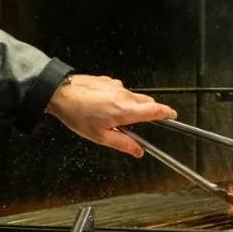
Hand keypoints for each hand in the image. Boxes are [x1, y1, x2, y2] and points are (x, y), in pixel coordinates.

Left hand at [46, 74, 176, 157]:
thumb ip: (123, 144)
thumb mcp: (100, 136)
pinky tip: (101, 106)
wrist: (60, 92)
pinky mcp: (108, 80)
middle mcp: (124, 95)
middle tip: (134, 125)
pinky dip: (117, 99)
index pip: (155, 110)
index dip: (167, 113)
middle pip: (146, 103)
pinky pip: (119, 91)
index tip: (172, 116)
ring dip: (128, 107)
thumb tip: (138, 150)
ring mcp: (116, 85)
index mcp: (125, 110)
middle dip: (146, 113)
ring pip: (132, 97)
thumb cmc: (77, 113)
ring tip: (109, 117)